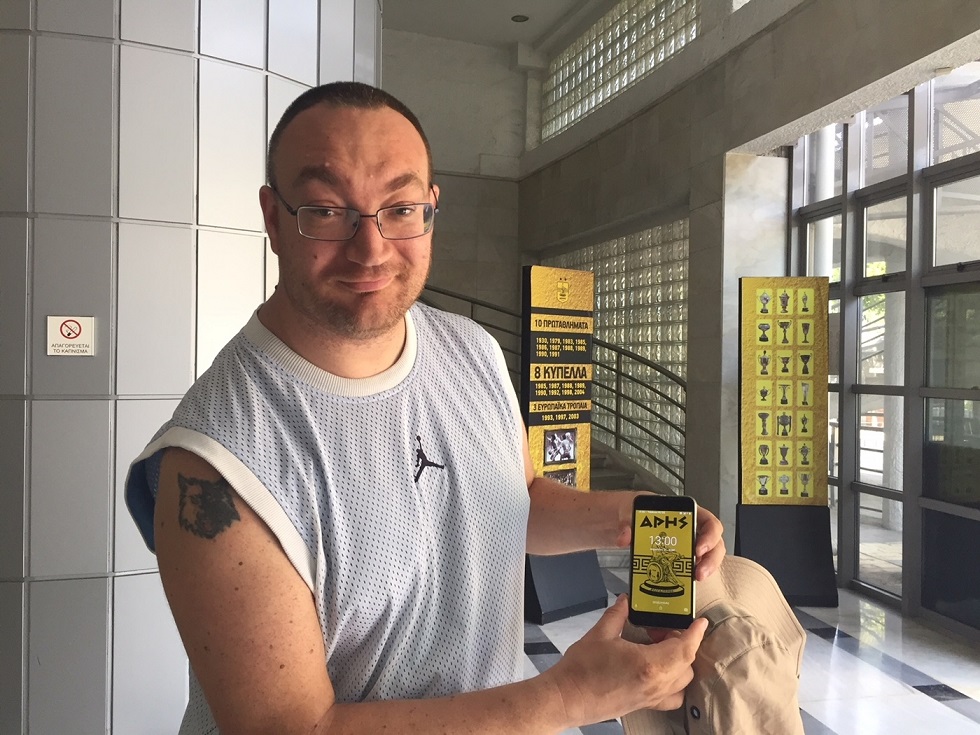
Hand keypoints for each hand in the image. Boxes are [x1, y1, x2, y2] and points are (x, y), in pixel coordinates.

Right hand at [545, 596, 706, 726]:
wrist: (567, 698)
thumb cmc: (581, 671)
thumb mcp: (600, 634)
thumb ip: (617, 614)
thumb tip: (625, 601)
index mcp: (649, 664)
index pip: (684, 648)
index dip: (695, 633)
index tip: (700, 622)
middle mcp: (655, 684)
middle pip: (686, 664)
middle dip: (681, 643)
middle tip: (663, 629)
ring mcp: (651, 698)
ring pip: (682, 681)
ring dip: (680, 663)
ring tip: (661, 648)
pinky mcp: (644, 705)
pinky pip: (672, 697)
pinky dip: (674, 683)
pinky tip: (659, 671)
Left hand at [613, 493, 725, 581]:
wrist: (627, 518)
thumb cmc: (636, 510)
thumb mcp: (630, 510)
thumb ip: (627, 522)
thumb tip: (625, 537)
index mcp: (687, 513)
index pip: (709, 522)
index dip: (709, 536)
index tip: (699, 548)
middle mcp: (693, 528)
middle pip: (714, 543)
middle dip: (710, 559)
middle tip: (699, 572)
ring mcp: (690, 543)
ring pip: (709, 556)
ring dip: (706, 568)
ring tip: (696, 578)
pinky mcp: (683, 556)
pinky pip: (694, 565)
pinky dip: (692, 574)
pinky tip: (686, 582)